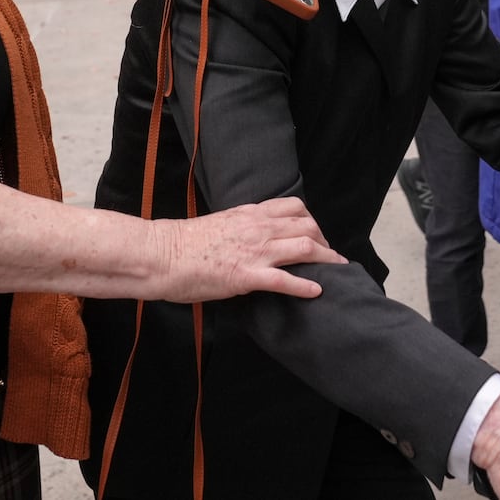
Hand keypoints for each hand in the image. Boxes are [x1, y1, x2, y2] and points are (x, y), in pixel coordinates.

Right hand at [151, 197, 344, 301]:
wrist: (163, 254)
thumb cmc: (185, 243)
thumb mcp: (221, 223)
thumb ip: (243, 226)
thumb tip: (256, 234)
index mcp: (251, 214)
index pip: (294, 207)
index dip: (312, 220)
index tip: (317, 235)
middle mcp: (258, 228)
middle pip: (307, 225)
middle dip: (325, 241)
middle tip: (331, 256)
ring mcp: (254, 251)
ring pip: (304, 247)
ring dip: (326, 259)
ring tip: (337, 271)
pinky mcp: (247, 275)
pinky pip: (284, 279)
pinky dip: (305, 286)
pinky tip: (317, 292)